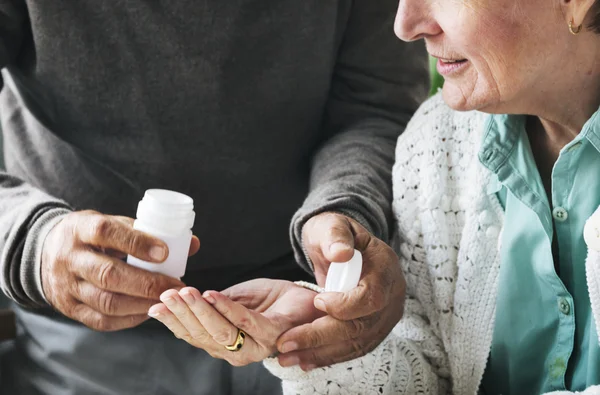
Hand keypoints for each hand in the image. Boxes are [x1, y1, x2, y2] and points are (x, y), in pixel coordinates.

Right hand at [41, 210, 199, 330]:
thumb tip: (192, 244)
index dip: (137, 242)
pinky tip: (149, 312)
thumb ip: (147, 231)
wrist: (44, 252)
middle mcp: (69, 258)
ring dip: (142, 304)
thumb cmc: (91, 236)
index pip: (107, 232)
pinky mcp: (68, 308)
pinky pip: (100, 320)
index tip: (165, 252)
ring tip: (167, 301)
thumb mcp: (112, 223)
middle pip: (108, 274)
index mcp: (80, 229)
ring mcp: (66, 286)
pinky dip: (129, 319)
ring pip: (105, 301)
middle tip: (177, 286)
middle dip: (147, 283)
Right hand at [148, 279, 324, 365]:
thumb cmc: (268, 300)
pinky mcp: (273, 333)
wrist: (303, 299)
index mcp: (223, 344)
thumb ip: (208, 305)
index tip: (156, 305)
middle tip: (168, 295)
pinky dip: (227, 307)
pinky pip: (246, 321)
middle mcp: (237, 351)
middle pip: (202, 335)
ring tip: (186, 292)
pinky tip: (212, 294)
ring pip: (220, 331)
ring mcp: (256, 346)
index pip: (192, 336)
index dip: (173, 321)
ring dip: (200, 310)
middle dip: (182, 314)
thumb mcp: (232, 299)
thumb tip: (176, 299)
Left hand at [276, 212, 405, 369]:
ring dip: (321, 353)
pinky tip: (305, 361)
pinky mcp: (374, 329)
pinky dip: (329, 356)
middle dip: (321, 336)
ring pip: (356, 343)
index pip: (372, 297)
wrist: (343, 247)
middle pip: (361, 326)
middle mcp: (392, 295)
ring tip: (289, 357)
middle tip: (286, 342)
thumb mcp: (333, 226)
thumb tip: (341, 253)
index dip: (345, 305)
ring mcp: (385, 315)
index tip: (317, 301)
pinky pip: (354, 348)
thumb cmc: (335, 235)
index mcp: (385, 267)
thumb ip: (335, 236)